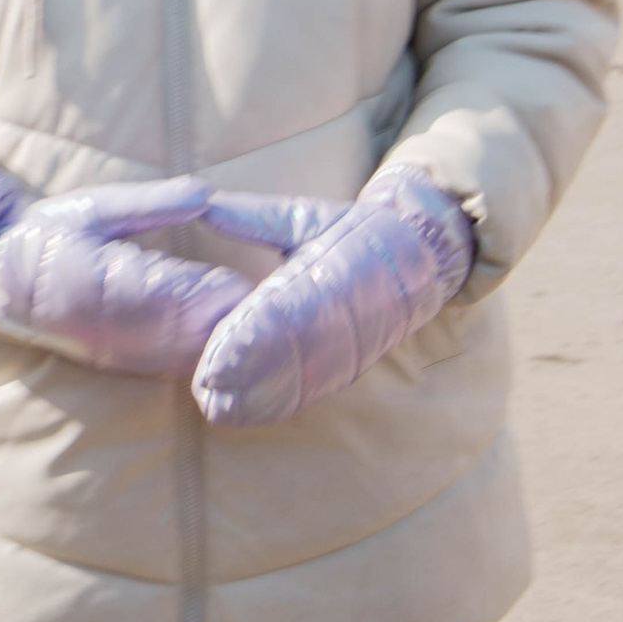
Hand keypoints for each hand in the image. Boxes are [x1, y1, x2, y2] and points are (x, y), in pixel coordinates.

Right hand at [0, 171, 255, 381]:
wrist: (5, 283)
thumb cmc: (51, 234)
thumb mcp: (95, 206)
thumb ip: (151, 203)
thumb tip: (204, 194)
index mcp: (100, 278)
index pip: (172, 291)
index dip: (215, 294)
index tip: (255, 288)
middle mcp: (109, 323)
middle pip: (184, 333)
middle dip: (231, 329)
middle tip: (281, 315)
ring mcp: (116, 349)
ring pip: (184, 356)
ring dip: (225, 350)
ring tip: (273, 338)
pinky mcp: (124, 362)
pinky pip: (174, 365)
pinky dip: (209, 360)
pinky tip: (239, 350)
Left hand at [192, 170, 474, 428]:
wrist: (417, 258)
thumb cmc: (351, 232)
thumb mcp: (303, 218)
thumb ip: (251, 217)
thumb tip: (205, 206)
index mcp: (324, 276)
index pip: (283, 313)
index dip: (250, 337)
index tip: (216, 353)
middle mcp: (337, 319)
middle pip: (288, 356)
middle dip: (246, 374)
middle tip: (206, 385)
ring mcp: (345, 349)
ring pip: (297, 380)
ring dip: (257, 397)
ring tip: (215, 406)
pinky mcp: (345, 368)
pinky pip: (308, 392)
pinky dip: (274, 406)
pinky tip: (242, 415)